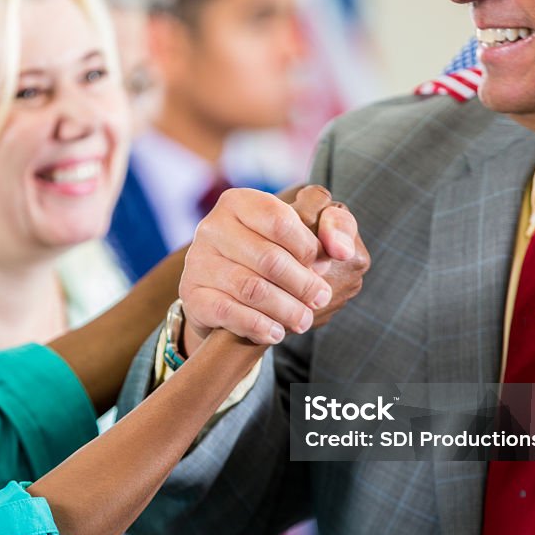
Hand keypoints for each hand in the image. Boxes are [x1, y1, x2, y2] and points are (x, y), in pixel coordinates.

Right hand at [180, 185, 367, 352]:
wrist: (223, 292)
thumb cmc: (273, 256)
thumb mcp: (305, 233)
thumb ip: (336, 226)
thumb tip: (342, 250)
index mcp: (240, 202)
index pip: (281, 221)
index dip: (308, 248)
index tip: (323, 265)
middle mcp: (213, 227)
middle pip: (269, 259)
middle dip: (303, 284)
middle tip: (321, 299)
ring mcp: (199, 261)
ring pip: (252, 289)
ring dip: (286, 310)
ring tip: (303, 320)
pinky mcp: (192, 294)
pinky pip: (229, 312)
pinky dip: (258, 325)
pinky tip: (275, 332)